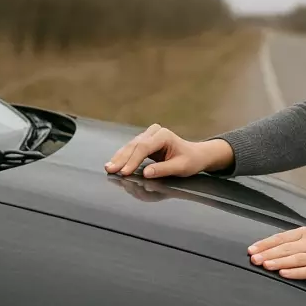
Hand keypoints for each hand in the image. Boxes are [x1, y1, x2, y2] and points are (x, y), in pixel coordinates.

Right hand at [104, 123, 232, 177]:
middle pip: (135, 145)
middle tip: (110, 170)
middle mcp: (155, 132)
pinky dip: (123, 157)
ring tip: (108, 168)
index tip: (124, 172)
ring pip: (131, 146)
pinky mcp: (145, 141)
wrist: (196, 155)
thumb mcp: (181, 167)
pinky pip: (132, 148)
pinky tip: (114, 163)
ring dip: (119, 157)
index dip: (133, 160)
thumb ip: (163, 169)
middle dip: (122, 159)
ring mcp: (149, 135)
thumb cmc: (191, 161)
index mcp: (164, 135)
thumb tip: (146, 174)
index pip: (144, 147)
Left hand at [248, 224, 305, 283]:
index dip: (266, 244)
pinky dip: (295, 272)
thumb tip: (270, 249)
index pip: (281, 238)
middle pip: (286, 248)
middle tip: (254, 259)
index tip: (252, 249)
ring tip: (265, 265)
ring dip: (279, 261)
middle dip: (268, 253)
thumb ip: (293, 243)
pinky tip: (284, 273)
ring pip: (295, 258)